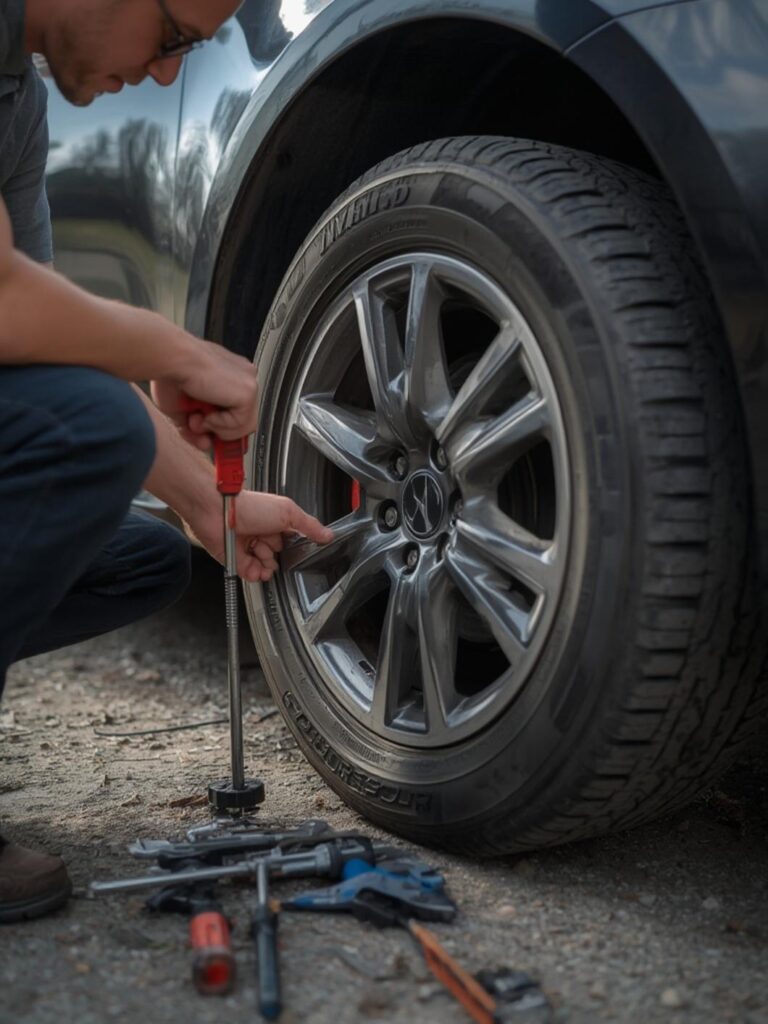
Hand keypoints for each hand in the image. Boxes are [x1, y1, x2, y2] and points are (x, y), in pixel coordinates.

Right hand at [151, 340, 258, 450]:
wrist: (171, 359)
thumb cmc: (171, 375)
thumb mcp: (183, 410)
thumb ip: (197, 428)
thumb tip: (205, 445)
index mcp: (230, 377)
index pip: (236, 411)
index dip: (221, 427)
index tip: (207, 436)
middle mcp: (243, 378)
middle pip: (243, 421)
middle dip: (218, 432)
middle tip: (196, 426)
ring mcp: (248, 383)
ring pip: (244, 426)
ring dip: (217, 429)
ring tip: (198, 416)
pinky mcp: (249, 391)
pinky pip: (241, 424)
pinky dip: (220, 424)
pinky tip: (206, 410)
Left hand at [192, 491, 333, 581]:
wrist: (218, 512)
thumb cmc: (249, 506)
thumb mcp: (288, 512)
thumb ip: (309, 525)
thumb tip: (328, 535)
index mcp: (276, 523)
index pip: (292, 542)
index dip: (295, 548)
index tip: (298, 550)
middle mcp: (262, 535)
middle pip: (280, 558)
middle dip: (279, 558)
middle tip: (271, 547)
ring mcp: (249, 549)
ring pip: (266, 568)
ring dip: (267, 567)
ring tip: (261, 555)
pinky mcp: (236, 560)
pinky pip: (251, 575)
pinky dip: (255, 575)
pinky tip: (254, 568)